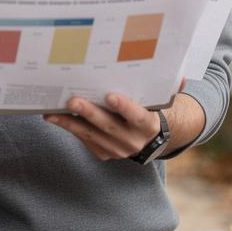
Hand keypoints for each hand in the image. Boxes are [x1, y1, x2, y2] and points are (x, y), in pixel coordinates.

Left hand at [44, 92, 161, 160]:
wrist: (147, 140)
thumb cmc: (149, 112)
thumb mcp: (161, 102)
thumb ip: (170, 89)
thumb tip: (181, 77)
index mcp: (148, 126)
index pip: (138, 117)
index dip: (125, 107)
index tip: (110, 95)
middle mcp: (132, 141)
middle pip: (109, 126)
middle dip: (90, 113)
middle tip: (72, 100)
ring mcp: (116, 149)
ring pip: (91, 135)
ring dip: (70, 123)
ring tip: (51, 112)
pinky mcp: (103, 153)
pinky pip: (84, 140)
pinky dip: (70, 128)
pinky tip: (54, 117)